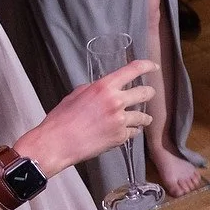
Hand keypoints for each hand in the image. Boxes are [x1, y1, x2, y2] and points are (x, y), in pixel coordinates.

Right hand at [19, 59, 157, 174]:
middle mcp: (116, 101)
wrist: (56, 143)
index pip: (133, 70)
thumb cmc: (61, 119)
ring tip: (143, 118)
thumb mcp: (77, 94)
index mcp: (104, 87)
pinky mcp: (120, 137)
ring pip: (144, 116)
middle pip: (145, 93)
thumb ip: (95, 89)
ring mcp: (120, 120)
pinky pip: (134, 132)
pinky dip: (132, 131)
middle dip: (149, 93)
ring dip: (144, 117)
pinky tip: (127, 131)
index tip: (153, 67)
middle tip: (149, 94)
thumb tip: (106, 89)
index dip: (146, 66)